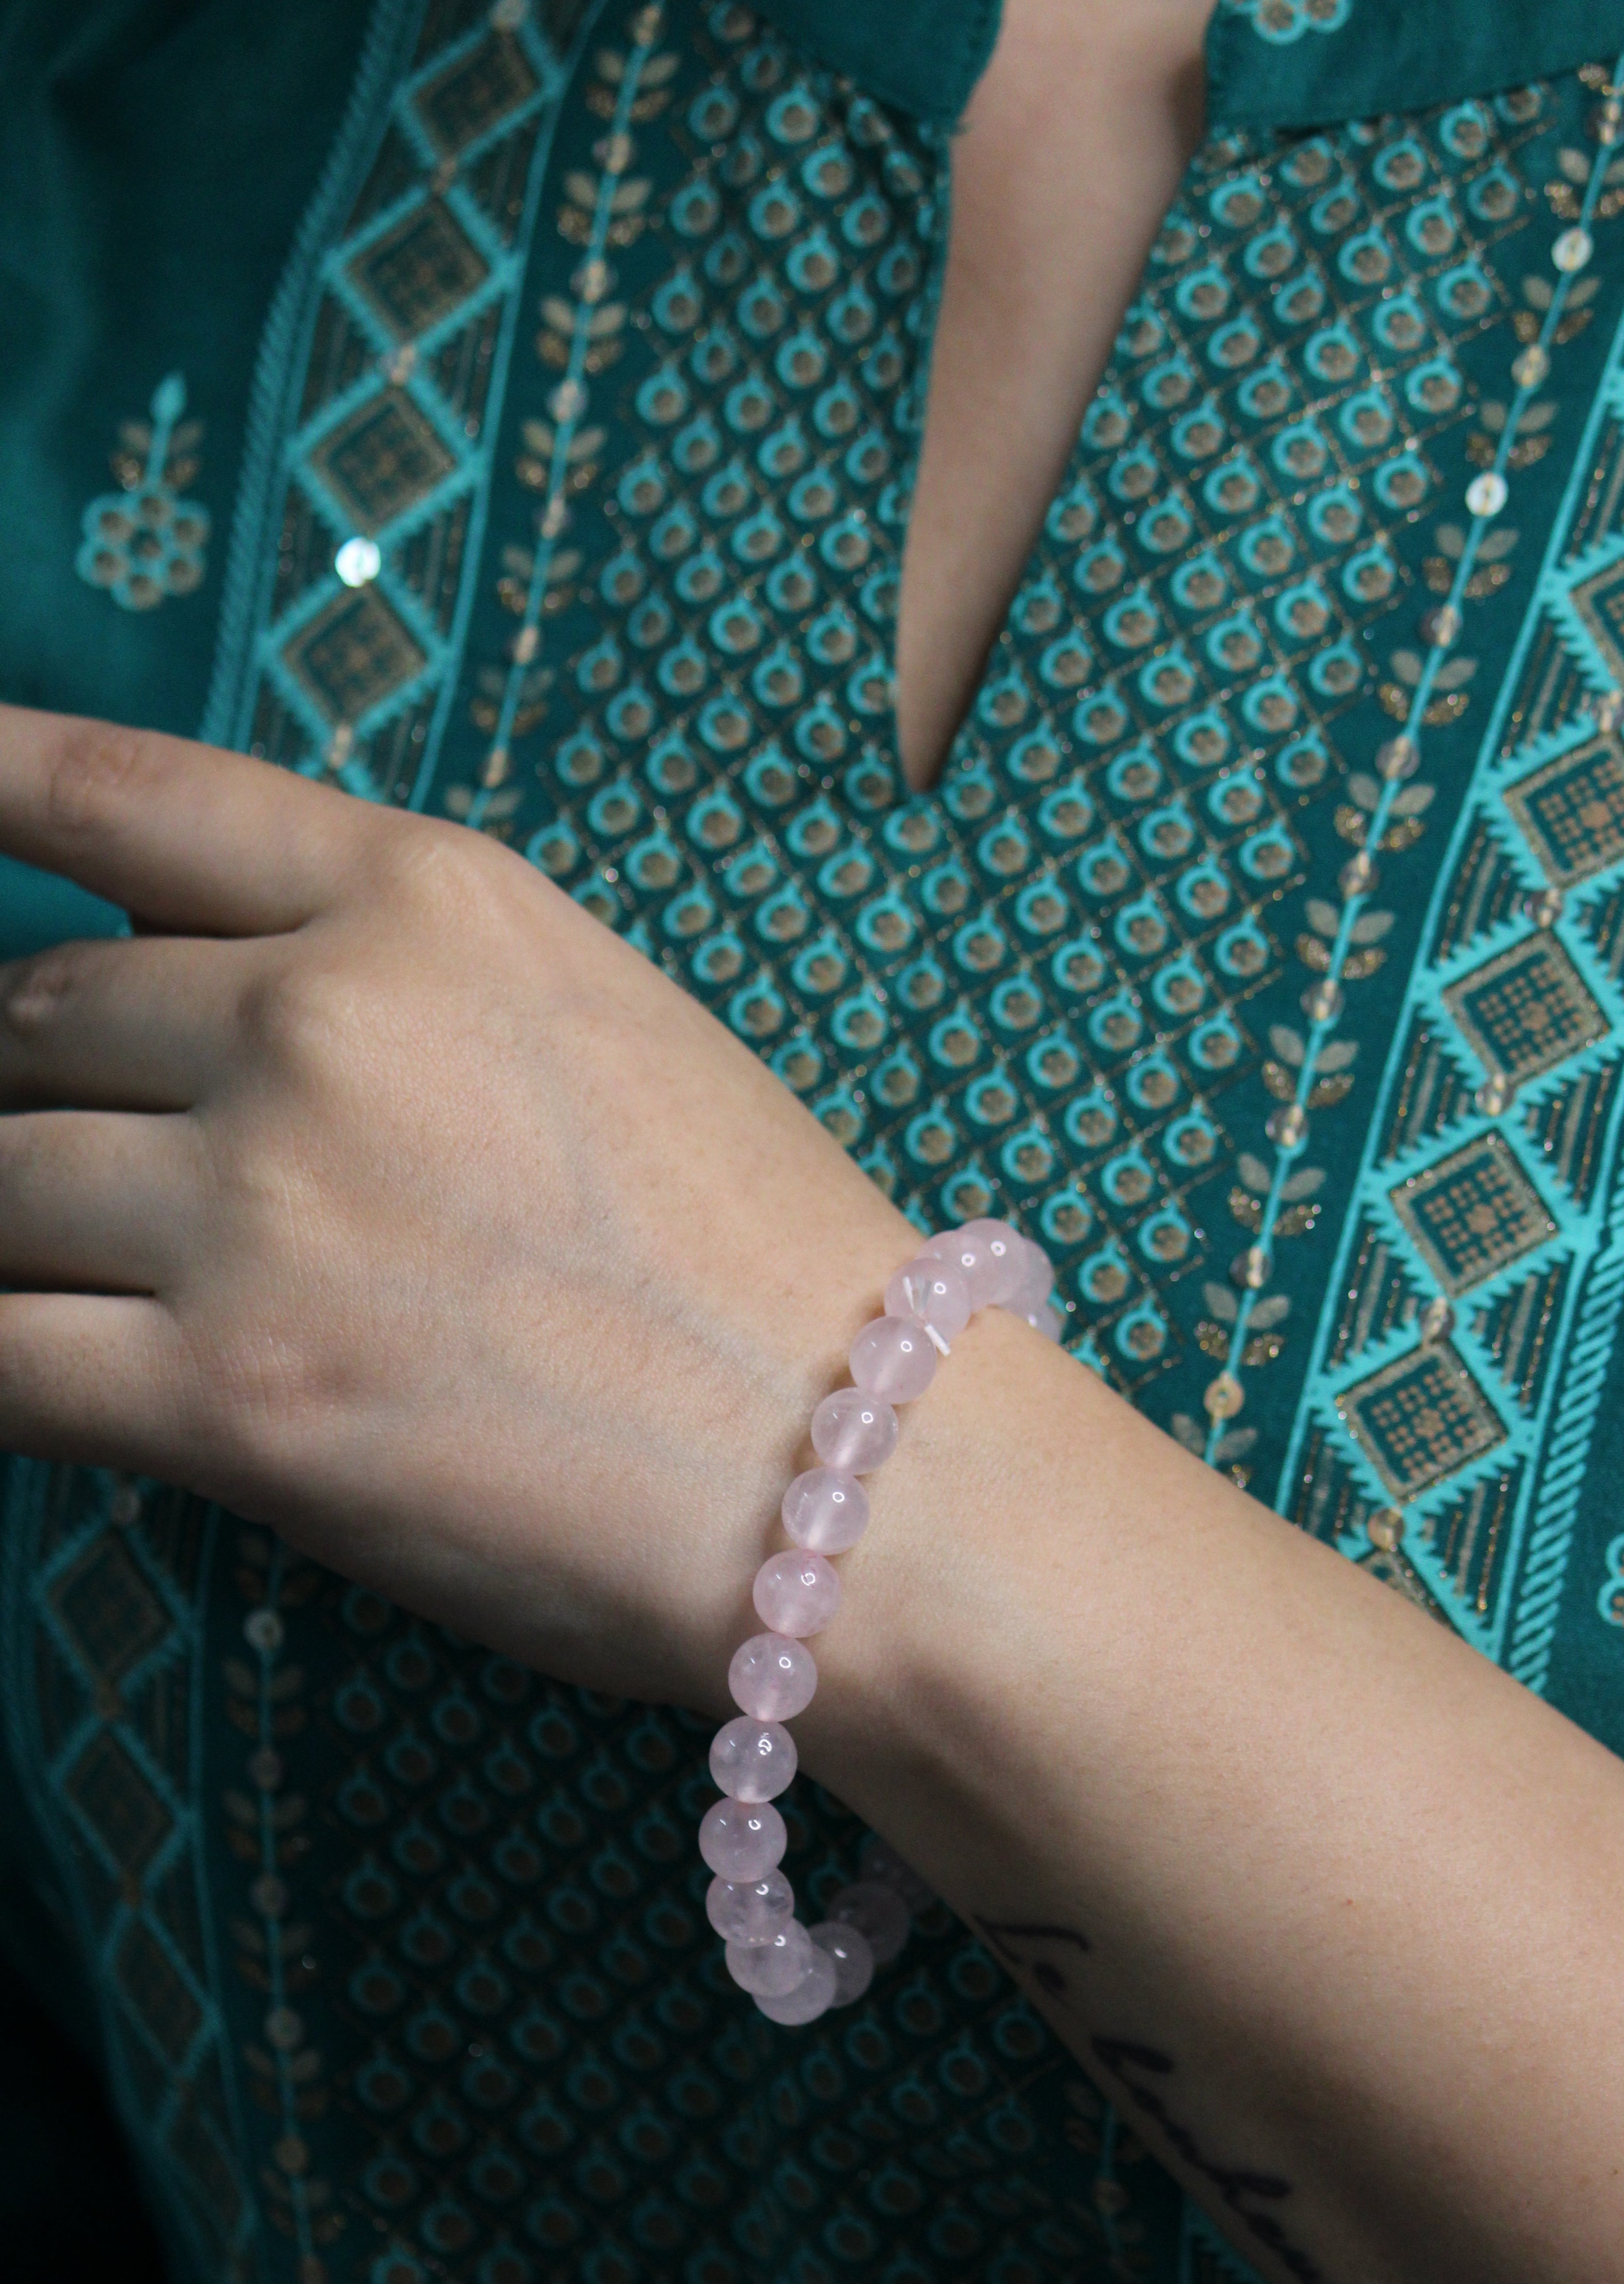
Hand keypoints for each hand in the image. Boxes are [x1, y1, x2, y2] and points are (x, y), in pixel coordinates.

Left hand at [0, 706, 927, 1704]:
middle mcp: (317, 1021)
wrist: (862, 1468)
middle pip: (36, 1017)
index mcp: (423, 900)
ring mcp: (263, 1208)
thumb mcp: (595, 1023)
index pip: (124, 796)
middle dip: (25, 1090)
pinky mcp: (233, 1397)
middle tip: (77, 1164)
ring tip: (84, 1289)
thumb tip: (209, 1007)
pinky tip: (15, 1381)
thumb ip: (399, 981)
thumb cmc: (763, 1264)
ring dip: (16, 1239)